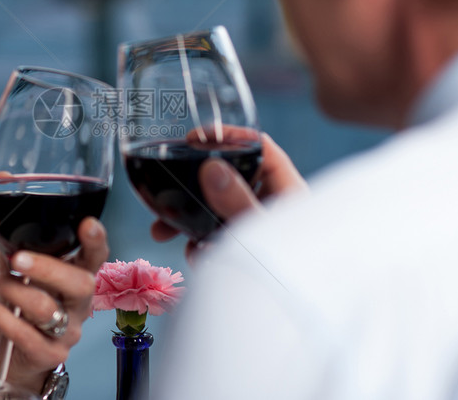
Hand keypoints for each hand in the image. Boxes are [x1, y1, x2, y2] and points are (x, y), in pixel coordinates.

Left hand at [0, 217, 108, 392]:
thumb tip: (5, 234)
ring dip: (14, 290)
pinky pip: (27, 336)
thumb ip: (20, 257)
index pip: (95, 258)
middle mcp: (80, 306)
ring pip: (46, 308)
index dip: (96, 241)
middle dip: (47, 268)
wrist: (22, 358)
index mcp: (78, 280)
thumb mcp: (27, 281)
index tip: (88, 224)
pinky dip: (3, 318)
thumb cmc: (26, 312)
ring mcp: (69, 332)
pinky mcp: (50, 353)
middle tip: (18, 259)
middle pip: (80, 284)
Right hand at [151, 132, 305, 261]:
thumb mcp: (259, 234)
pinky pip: (218, 236)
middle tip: (168, 186)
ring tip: (163, 232)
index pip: (260, 148)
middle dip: (194, 185)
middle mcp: (274, 205)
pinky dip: (201, 243)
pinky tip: (195, 256)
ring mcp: (258, 228)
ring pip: (218, 209)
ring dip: (189, 219)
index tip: (197, 137)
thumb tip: (214, 168)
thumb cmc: (290, 275)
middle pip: (232, 177)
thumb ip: (237, 202)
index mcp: (288, 191)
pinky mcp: (247, 250)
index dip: (230, 137)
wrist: (294, 321)